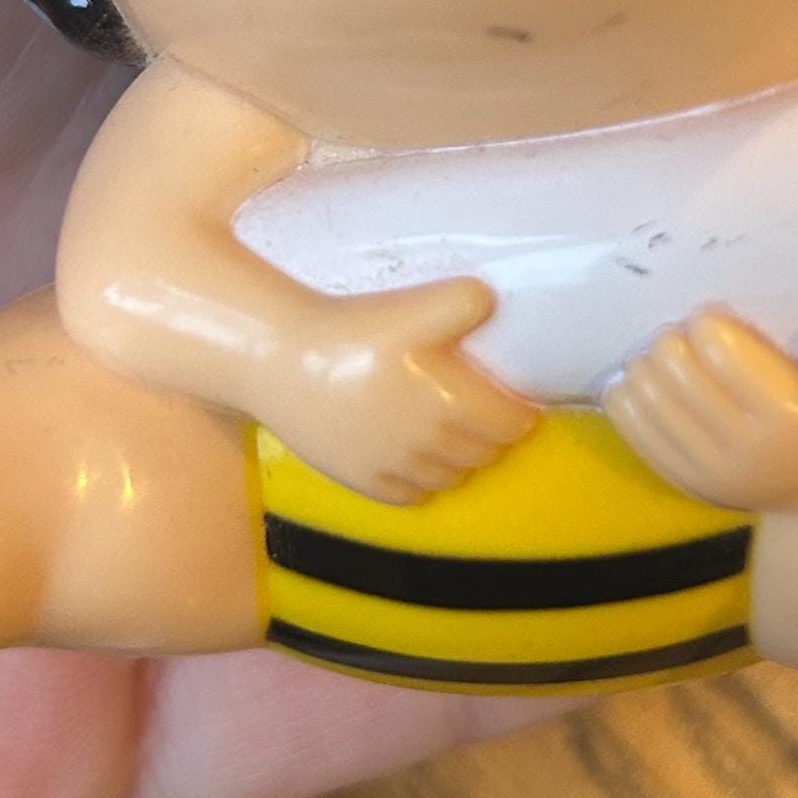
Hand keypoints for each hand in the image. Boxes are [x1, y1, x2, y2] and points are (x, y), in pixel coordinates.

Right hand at [263, 278, 536, 502]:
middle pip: (485, 452)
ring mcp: (394, 468)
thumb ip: (460, 303)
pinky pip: (413, 495)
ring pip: (452, 477)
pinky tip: (416, 455)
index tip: (516, 401)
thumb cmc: (347, 331)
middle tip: (483, 411)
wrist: (279, 360)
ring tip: (451, 430)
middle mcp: (427, 444)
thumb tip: (492, 302)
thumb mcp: (409, 307)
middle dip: (492, 435)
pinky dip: (424, 481)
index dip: (518, 413)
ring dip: (461, 458)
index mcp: (448, 403)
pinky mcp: (364, 482)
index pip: (510, 426)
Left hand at [605, 304, 797, 513]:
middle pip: (678, 376)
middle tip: (679, 332)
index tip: (709, 317)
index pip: (722, 356)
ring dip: (644, 368)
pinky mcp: (691, 485)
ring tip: (656, 353)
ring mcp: (712, 472)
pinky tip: (627, 383)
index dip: (706, 325)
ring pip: (652, 404)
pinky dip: (625, 405)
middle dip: (669, 343)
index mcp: (786, 420)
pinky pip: (641, 439)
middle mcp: (744, 450)